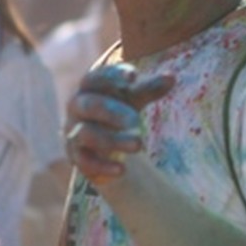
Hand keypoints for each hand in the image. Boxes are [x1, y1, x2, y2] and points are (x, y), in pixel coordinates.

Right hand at [64, 63, 173, 184]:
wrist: (102, 142)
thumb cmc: (118, 110)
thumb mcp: (134, 99)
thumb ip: (149, 89)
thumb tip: (171, 78)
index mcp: (90, 88)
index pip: (97, 77)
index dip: (113, 75)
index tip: (134, 76)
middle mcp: (78, 108)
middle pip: (90, 105)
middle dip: (112, 112)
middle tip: (136, 120)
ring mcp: (74, 132)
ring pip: (88, 134)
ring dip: (113, 140)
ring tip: (139, 145)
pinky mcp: (77, 156)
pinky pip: (85, 161)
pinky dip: (103, 166)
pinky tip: (122, 170)